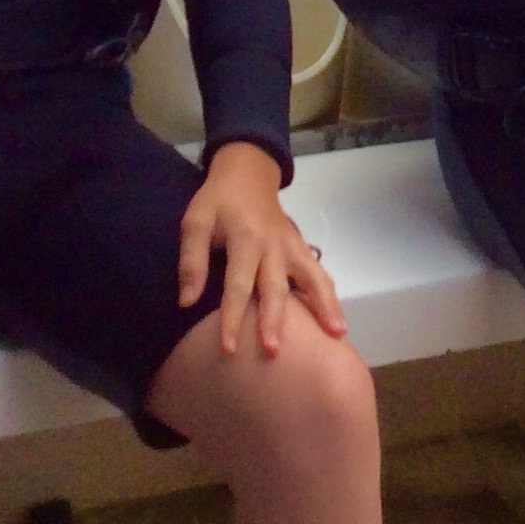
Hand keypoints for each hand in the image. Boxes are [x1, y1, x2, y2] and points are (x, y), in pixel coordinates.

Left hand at [179, 141, 345, 357]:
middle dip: (275, 320)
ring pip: (313, 278)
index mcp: (246, 239)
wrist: (249, 172)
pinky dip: (330, 295)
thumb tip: (187, 302)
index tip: (229, 349)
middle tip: (273, 351)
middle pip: (275, 287)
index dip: (232, 318)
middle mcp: (274, 246)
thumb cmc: (218, 201)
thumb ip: (192, 260)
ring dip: (324, 305)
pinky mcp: (302, 247)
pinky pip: (319, 273)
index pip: (238, 285)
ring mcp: (293, 246)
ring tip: (337, 334)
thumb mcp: (196, 221)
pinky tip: (337, 321)